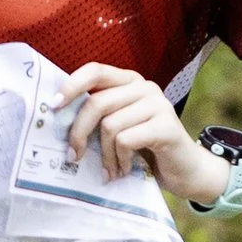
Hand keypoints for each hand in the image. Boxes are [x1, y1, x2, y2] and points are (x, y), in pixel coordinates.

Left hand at [56, 64, 221, 202]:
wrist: (187, 171)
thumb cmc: (147, 149)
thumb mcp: (120, 127)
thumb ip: (99, 116)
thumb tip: (58, 118)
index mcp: (130, 82)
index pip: (95, 71)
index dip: (71, 86)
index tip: (54, 107)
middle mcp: (145, 87)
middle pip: (97, 103)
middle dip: (79, 133)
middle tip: (73, 156)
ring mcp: (158, 104)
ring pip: (110, 126)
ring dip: (104, 155)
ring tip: (109, 170)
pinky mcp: (167, 125)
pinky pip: (126, 140)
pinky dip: (120, 160)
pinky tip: (125, 170)